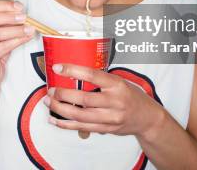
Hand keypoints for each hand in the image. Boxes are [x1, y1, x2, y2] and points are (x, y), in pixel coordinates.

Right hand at [0, 0, 34, 87]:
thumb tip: (21, 11)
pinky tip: (26, 38)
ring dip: (15, 29)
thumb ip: (5, 21)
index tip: (19, 6)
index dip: (3, 5)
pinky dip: (16, 41)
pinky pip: (2, 47)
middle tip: (24, 17)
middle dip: (7, 16)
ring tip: (29, 28)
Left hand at [44, 63, 164, 136]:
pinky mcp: (106, 129)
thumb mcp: (120, 81)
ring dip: (61, 109)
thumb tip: (74, 73)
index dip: (73, 71)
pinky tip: (55, 119)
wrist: (147, 118)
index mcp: (117, 85)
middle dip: (63, 94)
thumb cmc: (131, 96)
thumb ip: (100, 80)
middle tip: (51, 89)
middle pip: (84, 99)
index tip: (58, 68)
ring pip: (81, 115)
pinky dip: (66, 124)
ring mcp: (111, 117)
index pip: (93, 75)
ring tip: (49, 102)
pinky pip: (82, 127)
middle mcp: (115, 101)